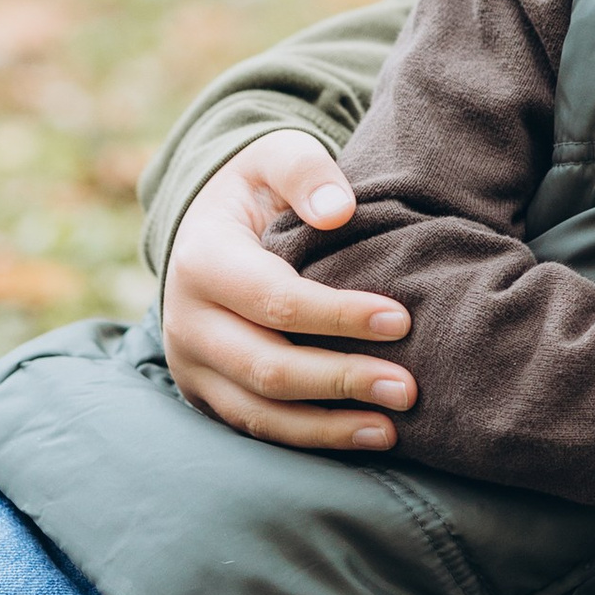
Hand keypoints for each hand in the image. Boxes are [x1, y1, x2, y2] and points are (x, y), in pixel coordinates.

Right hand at [160, 132, 418, 450]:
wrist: (205, 220)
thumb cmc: (257, 186)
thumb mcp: (274, 156)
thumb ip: (307, 172)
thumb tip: (339, 209)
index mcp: (202, 260)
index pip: (274, 300)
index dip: (339, 315)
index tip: (402, 320)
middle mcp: (186, 321)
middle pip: (266, 367)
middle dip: (340, 381)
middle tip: (408, 389)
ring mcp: (191, 364)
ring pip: (258, 412)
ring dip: (326, 428)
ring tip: (390, 431)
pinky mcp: (206, 393)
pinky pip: (254, 427)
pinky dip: (306, 438)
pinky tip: (358, 438)